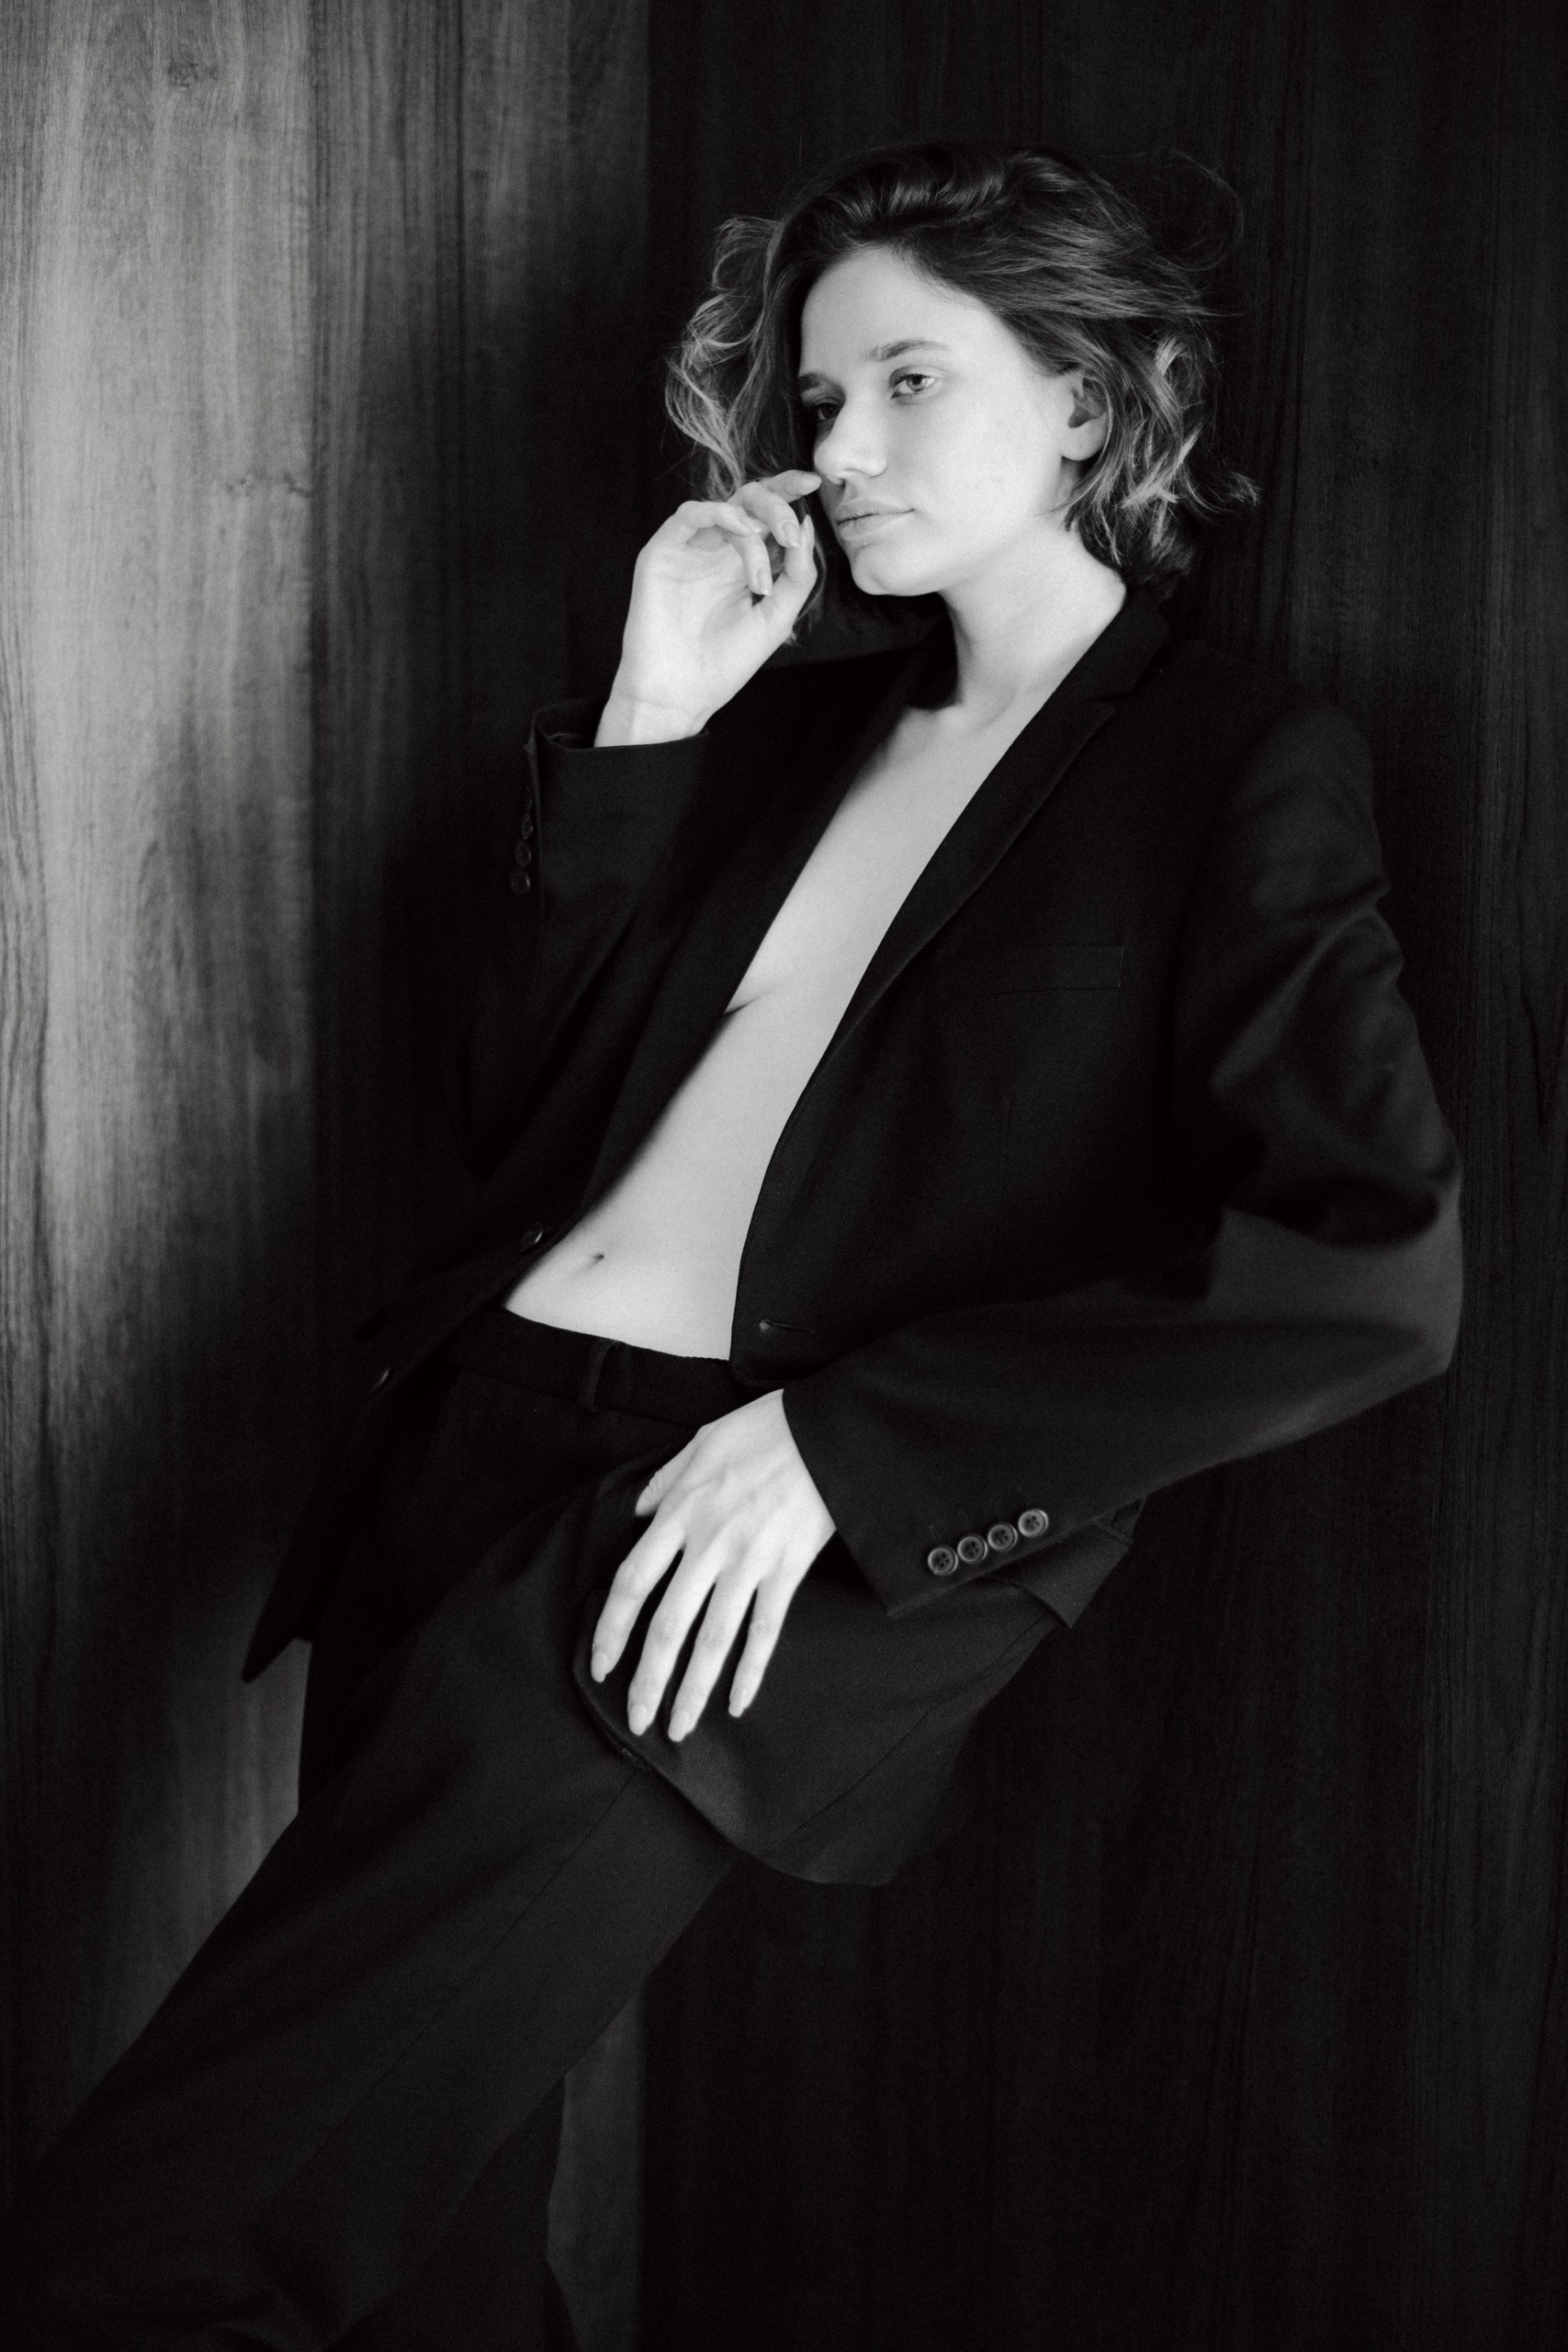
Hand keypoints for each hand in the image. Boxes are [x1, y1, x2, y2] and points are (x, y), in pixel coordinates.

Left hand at [588, 1390, 835, 1740]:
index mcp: (680, 1511)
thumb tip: (637, 1509)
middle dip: (647, 1679)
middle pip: (667, 1625)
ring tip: (678, 1729)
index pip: (631, 1582)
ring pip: (712, 1639)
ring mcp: (749, 1561)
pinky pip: (765, 1631)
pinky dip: (750, 1671)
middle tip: (635, 1720)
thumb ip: (665, 1480)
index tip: (601, 1665)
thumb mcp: (701, 1441)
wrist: (828, 1432)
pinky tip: (736, 1704)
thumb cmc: (765, 1430)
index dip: (611, 1629)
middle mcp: (708, 1544)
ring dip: (691, 1690)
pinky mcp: (787, 1571)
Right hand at [596, 471, 821, 744]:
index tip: (813, 482)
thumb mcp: (776, 619)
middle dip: (777, 507)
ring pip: (727, 506)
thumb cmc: (725, 664)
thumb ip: (797, 574)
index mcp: (745, 565)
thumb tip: (807, 525)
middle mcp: (719, 552)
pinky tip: (740, 530)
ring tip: (763, 571)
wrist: (681, 695)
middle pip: (750, 501)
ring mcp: (691, 550)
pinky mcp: (663, 553)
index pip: (769, 517)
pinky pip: (690, 514)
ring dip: (755, 525)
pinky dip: (720, 514)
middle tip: (789, 534)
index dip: (789, 493)